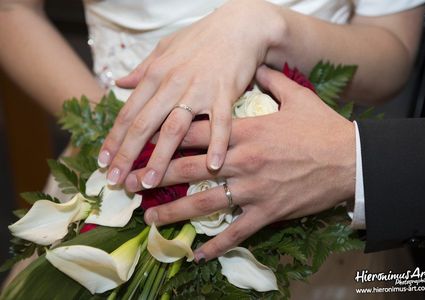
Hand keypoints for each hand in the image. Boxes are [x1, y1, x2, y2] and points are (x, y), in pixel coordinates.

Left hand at [98, 0, 285, 189]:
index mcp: (155, 75)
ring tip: (149, 182)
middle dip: (127, 155)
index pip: (128, 113)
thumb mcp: (165, 48)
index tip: (103, 162)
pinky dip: (216, 144)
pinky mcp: (225, 94)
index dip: (113, 140)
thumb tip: (119, 82)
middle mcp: (172, 84)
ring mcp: (198, 90)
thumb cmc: (201, 38)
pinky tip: (212, 165)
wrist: (238, 26)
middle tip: (116, 181)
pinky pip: (219, 123)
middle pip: (144, 125)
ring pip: (174, 129)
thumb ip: (142, 69)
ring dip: (161, 158)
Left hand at [142, 66, 355, 260]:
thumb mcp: (297, 97)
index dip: (164, 137)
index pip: (195, 132)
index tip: (142, 143)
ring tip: (149, 218)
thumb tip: (260, 65)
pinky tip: (197, 254)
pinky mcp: (267, 212)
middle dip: (154, 176)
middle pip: (188, 169)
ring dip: (173, 212)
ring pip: (204, 203)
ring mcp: (252, 189)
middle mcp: (241, 161)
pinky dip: (216, 245)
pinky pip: (236, 232)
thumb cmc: (322, 128)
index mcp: (245, 132)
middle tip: (129, 184)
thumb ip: (273, 80)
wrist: (350, 160)